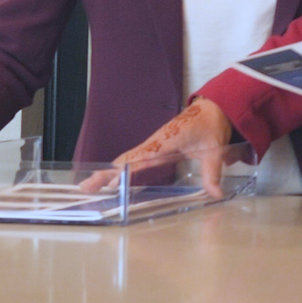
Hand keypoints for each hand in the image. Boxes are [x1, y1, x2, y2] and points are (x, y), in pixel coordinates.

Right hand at [88, 97, 235, 195]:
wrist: (212, 108)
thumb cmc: (210, 125)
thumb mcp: (214, 150)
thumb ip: (212, 173)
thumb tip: (216, 194)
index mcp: (164, 142)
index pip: (138, 158)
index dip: (122, 171)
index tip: (106, 181)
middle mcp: (155, 143)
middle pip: (125, 160)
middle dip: (105, 173)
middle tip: (85, 187)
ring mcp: (154, 144)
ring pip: (127, 159)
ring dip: (108, 170)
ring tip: (91, 185)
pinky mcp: (157, 146)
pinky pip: (135, 157)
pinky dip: (120, 167)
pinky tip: (114, 178)